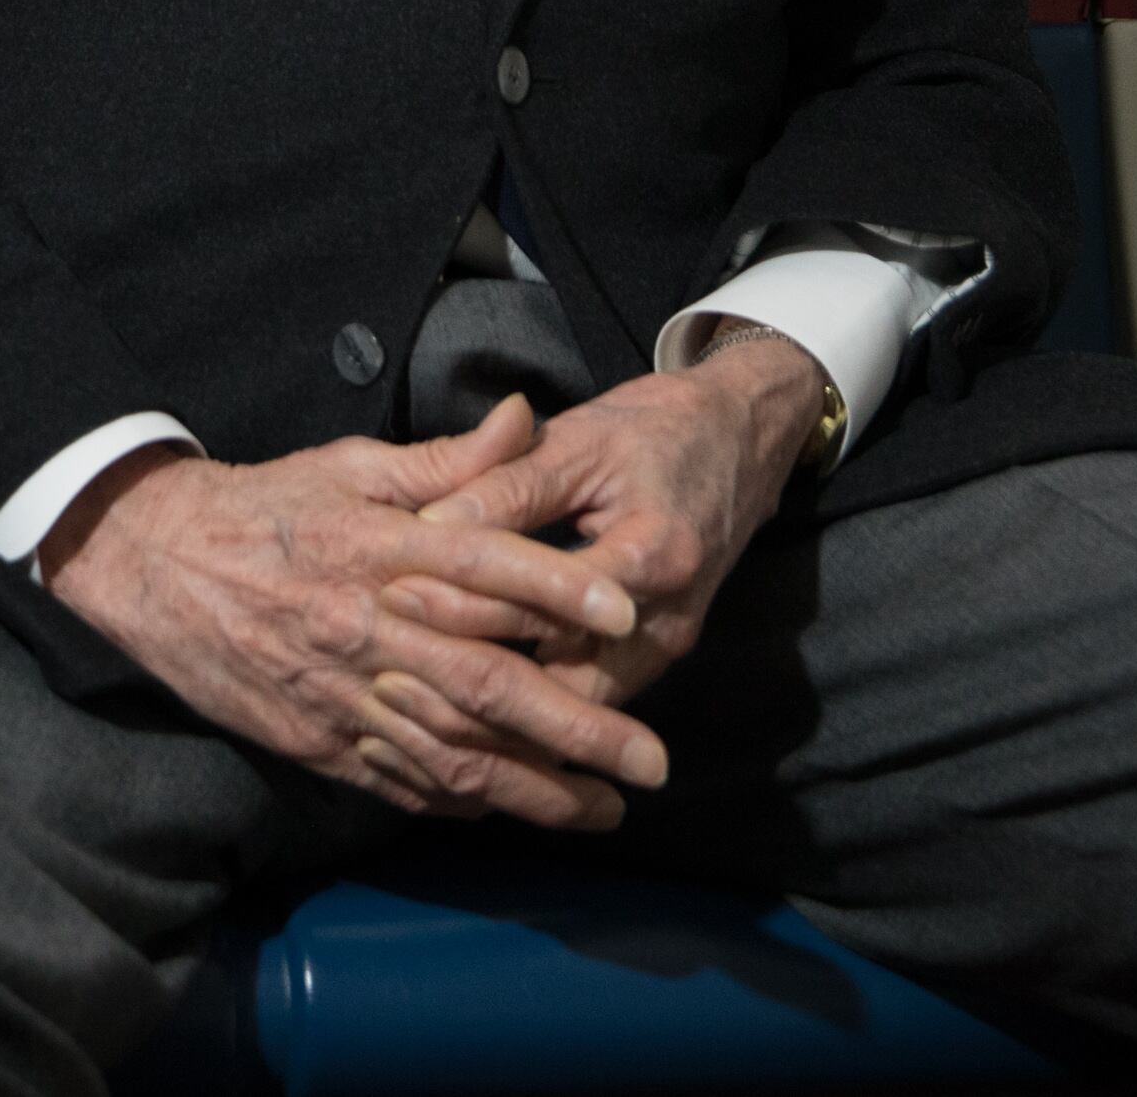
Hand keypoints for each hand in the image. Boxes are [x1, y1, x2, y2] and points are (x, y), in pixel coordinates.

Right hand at [37, 399, 669, 830]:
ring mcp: (342, 694)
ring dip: (536, 788)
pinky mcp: (317, 739)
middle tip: (650, 760)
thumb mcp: (351, 465)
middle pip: (486, 686)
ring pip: (452, 753)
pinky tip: (513, 809)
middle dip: (578, 728)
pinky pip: (401, 779)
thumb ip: (448, 459)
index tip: (627, 612)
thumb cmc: (264, 506)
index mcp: (379, 549)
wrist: (151, 563)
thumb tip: (526, 416)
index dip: (558, 590)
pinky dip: (462, 801)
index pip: (483, 568)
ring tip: (604, 808)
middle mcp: (367, 627)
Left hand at [418, 336, 825, 714]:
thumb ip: (507, 486)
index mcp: (651, 557)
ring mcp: (667, 645)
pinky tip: (476, 695)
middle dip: (479, 681)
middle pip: (563, 682)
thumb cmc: (658, 430)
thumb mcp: (579, 441)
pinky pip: (592, 695)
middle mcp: (666, 619)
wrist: (744, 438)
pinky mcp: (659, 654)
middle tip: (395, 668)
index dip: (464, 605)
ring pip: (577, 707)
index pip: (544, 604)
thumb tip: (428, 524)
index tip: (393, 595)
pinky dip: (538, 702)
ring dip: (506, 707)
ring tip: (422, 694)